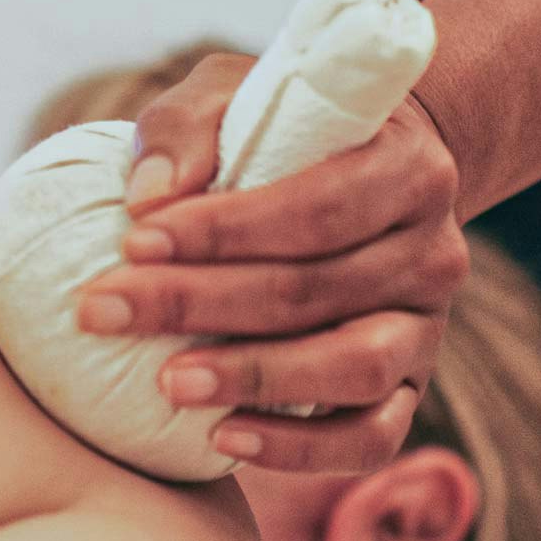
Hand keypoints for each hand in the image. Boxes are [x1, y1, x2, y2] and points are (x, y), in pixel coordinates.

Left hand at [76, 53, 467, 473]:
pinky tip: (224, 437)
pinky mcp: (410, 387)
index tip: (133, 240)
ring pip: (355, 368)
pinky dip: (301, 448)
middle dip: (200, 304)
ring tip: (168, 383)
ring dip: (254, 378)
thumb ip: (189, 125)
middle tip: (106, 312)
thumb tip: (147, 197)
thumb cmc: (289, 129)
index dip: (224, 230)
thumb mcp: (239, 93)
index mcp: (408, 167)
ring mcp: (427, 327)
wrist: (372, 171)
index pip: (316, 208)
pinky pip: (371, 437)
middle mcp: (433, 251)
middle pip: (315, 289)